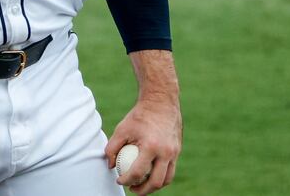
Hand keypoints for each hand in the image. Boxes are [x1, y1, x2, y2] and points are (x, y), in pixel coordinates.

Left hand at [105, 50, 181, 193]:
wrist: (161, 102)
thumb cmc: (139, 116)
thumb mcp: (122, 129)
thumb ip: (112, 148)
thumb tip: (111, 166)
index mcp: (151, 146)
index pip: (138, 173)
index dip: (126, 180)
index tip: (119, 180)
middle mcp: (166, 152)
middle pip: (156, 182)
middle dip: (142, 190)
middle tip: (132, 189)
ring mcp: (174, 152)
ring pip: (167, 179)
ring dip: (154, 186)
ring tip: (142, 185)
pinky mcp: (178, 151)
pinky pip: (171, 170)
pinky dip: (161, 176)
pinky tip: (150, 174)